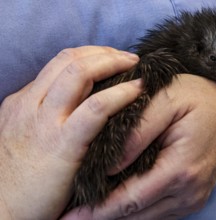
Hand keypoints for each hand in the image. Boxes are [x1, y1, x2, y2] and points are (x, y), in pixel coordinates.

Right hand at [0, 46, 140, 218]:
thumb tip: (77, 104)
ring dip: (112, 63)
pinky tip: (136, 91)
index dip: (90, 55)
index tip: (111, 58)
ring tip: (135, 66)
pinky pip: (96, 108)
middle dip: (104, 53)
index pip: (60, 63)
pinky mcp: (63, 143)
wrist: (3, 212)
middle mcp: (31, 105)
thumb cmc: (20, 179)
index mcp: (23, 102)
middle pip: (70, 60)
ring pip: (80, 74)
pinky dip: (119, 94)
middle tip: (127, 56)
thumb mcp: (24, 137)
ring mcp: (45, 122)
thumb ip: (45, 117)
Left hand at [63, 74, 215, 219]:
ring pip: (145, 217)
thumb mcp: (168, 100)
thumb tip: (109, 164)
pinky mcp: (191, 198)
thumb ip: (137, 132)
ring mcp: (192, 198)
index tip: (70, 216)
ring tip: (87, 211)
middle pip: (136, 214)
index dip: (98, 210)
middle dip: (101, 217)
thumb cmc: (200, 100)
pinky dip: (134, 210)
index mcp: (182, 169)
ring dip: (116, 215)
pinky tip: (115, 203)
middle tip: (70, 217)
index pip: (131, 198)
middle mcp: (189, 192)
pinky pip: (157, 212)